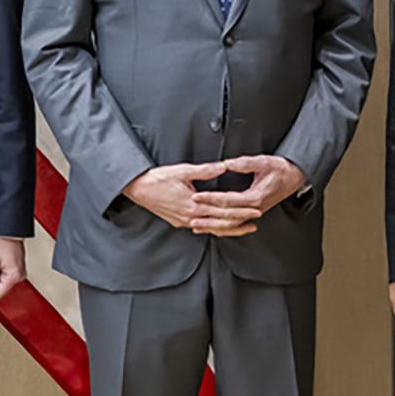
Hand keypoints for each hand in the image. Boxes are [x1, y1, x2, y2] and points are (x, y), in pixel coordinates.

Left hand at [0, 236, 26, 303]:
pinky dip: (2, 269)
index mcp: (14, 276)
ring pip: (4, 281)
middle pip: (1, 288)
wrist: (7, 230)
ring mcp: (20, 270)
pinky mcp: (18, 266)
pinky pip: (7, 273)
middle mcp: (20, 275)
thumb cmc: (0, 242)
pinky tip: (0, 259)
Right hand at [124, 161, 259, 235]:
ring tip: (246, 227)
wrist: (138, 189)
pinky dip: (215, 228)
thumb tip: (224, 166)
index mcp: (193, 205)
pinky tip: (223, 228)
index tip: (256, 208)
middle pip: (221, 223)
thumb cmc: (158, 178)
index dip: (241, 210)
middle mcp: (190, 217)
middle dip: (241, 221)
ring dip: (230, 228)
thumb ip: (205, 170)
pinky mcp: (180, 222)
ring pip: (213, 229)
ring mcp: (185, 222)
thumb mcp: (183, 171)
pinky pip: (202, 228)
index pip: (223, 210)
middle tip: (257, 218)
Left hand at [190, 155, 308, 235]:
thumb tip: (228, 164)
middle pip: (226, 217)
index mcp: (255, 197)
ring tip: (197, 227)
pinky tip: (213, 229)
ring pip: (231, 225)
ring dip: (213, 226)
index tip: (196, 196)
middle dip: (208, 217)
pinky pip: (236, 224)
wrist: (296, 177)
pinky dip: (223, 228)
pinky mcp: (254, 212)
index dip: (210, 198)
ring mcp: (254, 212)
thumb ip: (245, 163)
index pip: (227, 200)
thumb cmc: (281, 169)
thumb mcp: (264, 162)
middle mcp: (254, 208)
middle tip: (191, 217)